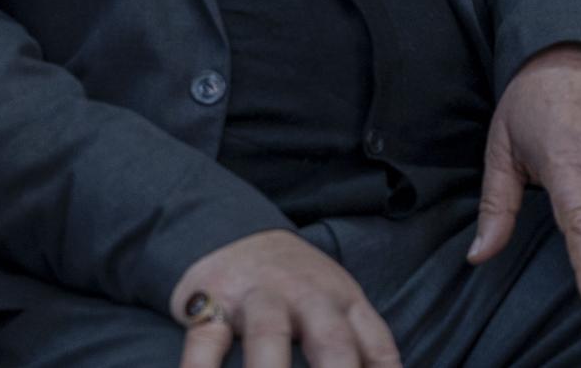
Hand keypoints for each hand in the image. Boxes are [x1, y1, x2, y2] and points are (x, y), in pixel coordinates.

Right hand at [170, 229, 398, 367]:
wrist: (236, 233)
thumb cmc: (298, 286)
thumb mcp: (338, 303)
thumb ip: (364, 346)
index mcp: (344, 301)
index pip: (374, 344)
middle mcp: (306, 298)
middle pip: (331, 341)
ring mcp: (260, 299)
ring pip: (269, 335)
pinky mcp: (211, 304)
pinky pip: (205, 342)